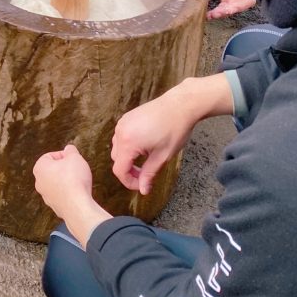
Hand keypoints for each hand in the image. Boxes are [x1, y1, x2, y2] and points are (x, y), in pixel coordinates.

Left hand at [33, 144, 110, 246]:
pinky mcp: (54, 206)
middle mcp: (39, 182)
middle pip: (53, 170)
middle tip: (77, 169)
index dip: (64, 156)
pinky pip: (62, 195)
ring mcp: (45, 196)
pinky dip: (69, 192)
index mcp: (39, 168)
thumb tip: (69, 149)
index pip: (50, 156)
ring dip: (67, 181)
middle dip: (65, 169)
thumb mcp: (75, 157)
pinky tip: (78, 192)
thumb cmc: (74, 179)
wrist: (77, 206)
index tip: (74, 160)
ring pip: (57, 183)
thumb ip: (70, 150)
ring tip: (79, 181)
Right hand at [110, 75, 232, 194]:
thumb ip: (149, 174)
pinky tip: (144, 146)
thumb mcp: (162, 156)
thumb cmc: (174, 130)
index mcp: (128, 143)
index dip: (129, 182)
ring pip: (117, 149)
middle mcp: (121, 132)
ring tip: (146, 159)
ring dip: (128, 158)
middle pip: (116, 160)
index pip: (119, 170)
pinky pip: (120, 137)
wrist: (179, 106)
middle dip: (129, 171)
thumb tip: (143, 190)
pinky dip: (128, 146)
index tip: (141, 185)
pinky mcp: (126, 118)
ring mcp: (122, 123)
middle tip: (145, 174)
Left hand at [207, 0, 255, 19]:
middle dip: (235, 7)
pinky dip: (217, 13)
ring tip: (215, 14)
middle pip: (244, 3)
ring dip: (224, 12)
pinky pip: (224, 10)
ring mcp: (237, 0)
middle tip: (227, 10)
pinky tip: (209, 15)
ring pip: (233, 8)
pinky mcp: (229, 3)